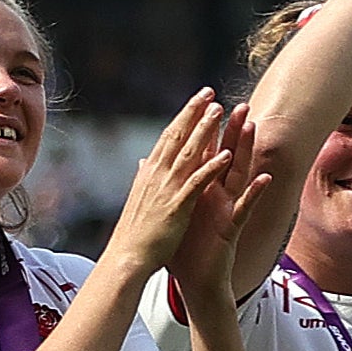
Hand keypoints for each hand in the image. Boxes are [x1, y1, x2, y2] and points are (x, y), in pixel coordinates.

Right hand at [106, 90, 245, 276]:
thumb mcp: (139, 199)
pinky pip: (197, 183)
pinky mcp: (177, 207)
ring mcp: (167, 189)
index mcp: (149, 173)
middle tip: (210, 92)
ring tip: (220, 111)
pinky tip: (225, 154)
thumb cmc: (134, 233)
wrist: (126, 258)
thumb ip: (145, 178)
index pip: (168, 136)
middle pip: (178, 137)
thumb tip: (143, 162)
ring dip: (205, 131)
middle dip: (194, 113)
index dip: (184, 116)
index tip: (197, 99)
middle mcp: (156, 175)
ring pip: (189, 153)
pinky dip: (210, 167)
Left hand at [165, 101, 273, 310]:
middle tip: (240, 104)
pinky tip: (264, 179)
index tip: (207, 105)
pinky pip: (245, 208)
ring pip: (238, 175)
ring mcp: (227, 209)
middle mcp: (217, 195)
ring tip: (252, 127)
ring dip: (245, 152)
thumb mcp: (173, 213)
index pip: (204, 155)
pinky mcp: (232, 227)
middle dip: (231, 132)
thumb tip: (154, 167)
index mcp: (200, 190)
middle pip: (226, 157)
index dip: (206, 131)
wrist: (195, 280)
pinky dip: (255, 194)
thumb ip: (168, 189)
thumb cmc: (185, 249)